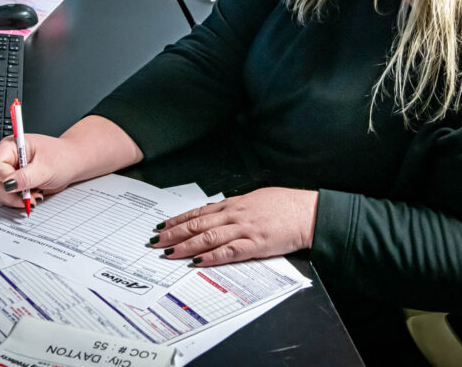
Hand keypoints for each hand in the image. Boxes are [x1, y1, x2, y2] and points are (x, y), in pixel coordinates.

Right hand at [0, 115, 144, 209]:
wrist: (72, 163)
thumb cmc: (62, 158)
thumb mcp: (45, 168)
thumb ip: (26, 177)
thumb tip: (9, 184)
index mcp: (11, 146)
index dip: (5, 180)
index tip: (19, 188)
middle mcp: (7, 158)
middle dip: (11, 193)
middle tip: (29, 197)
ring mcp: (9, 171)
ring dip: (16, 199)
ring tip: (34, 195)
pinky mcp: (14, 182)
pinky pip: (7, 196)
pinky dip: (18, 201)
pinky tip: (32, 196)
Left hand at [149, 188, 318, 265]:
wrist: (307, 212)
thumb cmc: (285, 205)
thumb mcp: (256, 199)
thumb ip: (236, 207)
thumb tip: (219, 213)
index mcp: (234, 204)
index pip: (199, 212)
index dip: (178, 220)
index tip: (162, 226)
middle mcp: (235, 215)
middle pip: (197, 224)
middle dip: (173, 233)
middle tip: (155, 241)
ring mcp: (244, 229)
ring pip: (208, 237)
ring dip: (185, 245)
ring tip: (168, 253)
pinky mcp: (255, 244)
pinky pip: (228, 251)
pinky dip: (211, 256)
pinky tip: (197, 261)